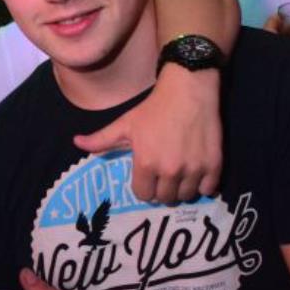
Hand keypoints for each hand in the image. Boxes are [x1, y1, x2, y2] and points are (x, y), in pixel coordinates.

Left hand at [74, 64, 221, 202]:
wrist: (188, 90)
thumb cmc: (154, 108)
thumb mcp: (124, 123)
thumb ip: (101, 139)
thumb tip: (76, 142)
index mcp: (146, 163)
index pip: (143, 195)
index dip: (144, 186)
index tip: (148, 176)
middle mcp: (170, 170)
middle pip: (165, 199)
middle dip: (162, 190)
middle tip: (164, 175)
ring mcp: (194, 169)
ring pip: (186, 196)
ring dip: (182, 189)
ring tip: (180, 174)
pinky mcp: (214, 164)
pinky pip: (208, 189)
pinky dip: (203, 184)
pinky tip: (197, 172)